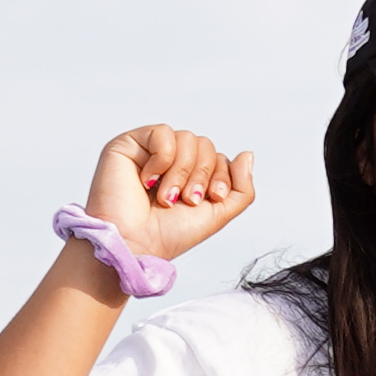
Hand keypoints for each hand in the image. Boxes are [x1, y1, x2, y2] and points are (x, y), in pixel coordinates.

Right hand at [79, 125, 257, 261]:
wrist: (135, 242)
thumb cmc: (170, 232)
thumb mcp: (220, 212)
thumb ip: (242, 186)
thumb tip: (247, 153)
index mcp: (190, 174)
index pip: (219, 157)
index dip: (221, 176)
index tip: (213, 198)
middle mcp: (171, 159)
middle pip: (205, 144)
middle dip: (202, 175)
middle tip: (187, 200)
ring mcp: (149, 150)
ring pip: (187, 138)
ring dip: (182, 172)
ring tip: (166, 196)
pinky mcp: (128, 144)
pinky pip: (162, 133)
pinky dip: (162, 159)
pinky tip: (147, 181)